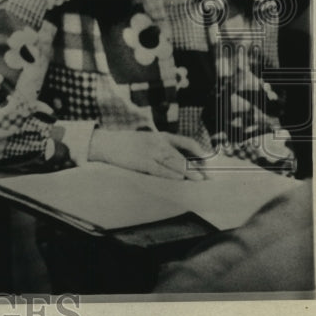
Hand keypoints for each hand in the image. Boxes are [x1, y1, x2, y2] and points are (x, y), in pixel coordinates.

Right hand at [88, 129, 207, 180]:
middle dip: (196, 167)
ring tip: (199, 179)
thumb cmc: (126, 143)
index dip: (199, 151)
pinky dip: (170, 174)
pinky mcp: (142, 162)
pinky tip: (179, 178)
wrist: (105, 143)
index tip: (209, 161)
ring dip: (188, 172)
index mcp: (160, 136)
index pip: (185, 142)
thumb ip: (162, 147)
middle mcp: (157, 142)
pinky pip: (159, 169)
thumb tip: (181, 162)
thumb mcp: (146, 140)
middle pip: (181, 155)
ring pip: (173, 163)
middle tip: (209, 177)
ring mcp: (150, 152)